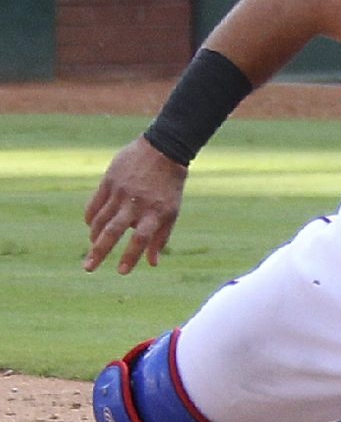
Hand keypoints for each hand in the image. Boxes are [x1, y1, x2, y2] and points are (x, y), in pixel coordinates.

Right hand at [85, 136, 185, 273]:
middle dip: (99, 252)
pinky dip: (91, 218)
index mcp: (156, 212)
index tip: (121, 272)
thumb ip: (161, 237)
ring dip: (95, 236)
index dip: (131, 256)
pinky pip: (94, 204)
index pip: (141, 239)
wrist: (164, 149)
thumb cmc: (169, 186)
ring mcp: (121, 191)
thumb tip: (152, 264)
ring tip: (93, 247)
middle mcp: (137, 203)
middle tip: (88, 268)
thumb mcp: (172, 211)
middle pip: (113, 231)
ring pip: (100, 219)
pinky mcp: (109, 181)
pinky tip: (91, 227)